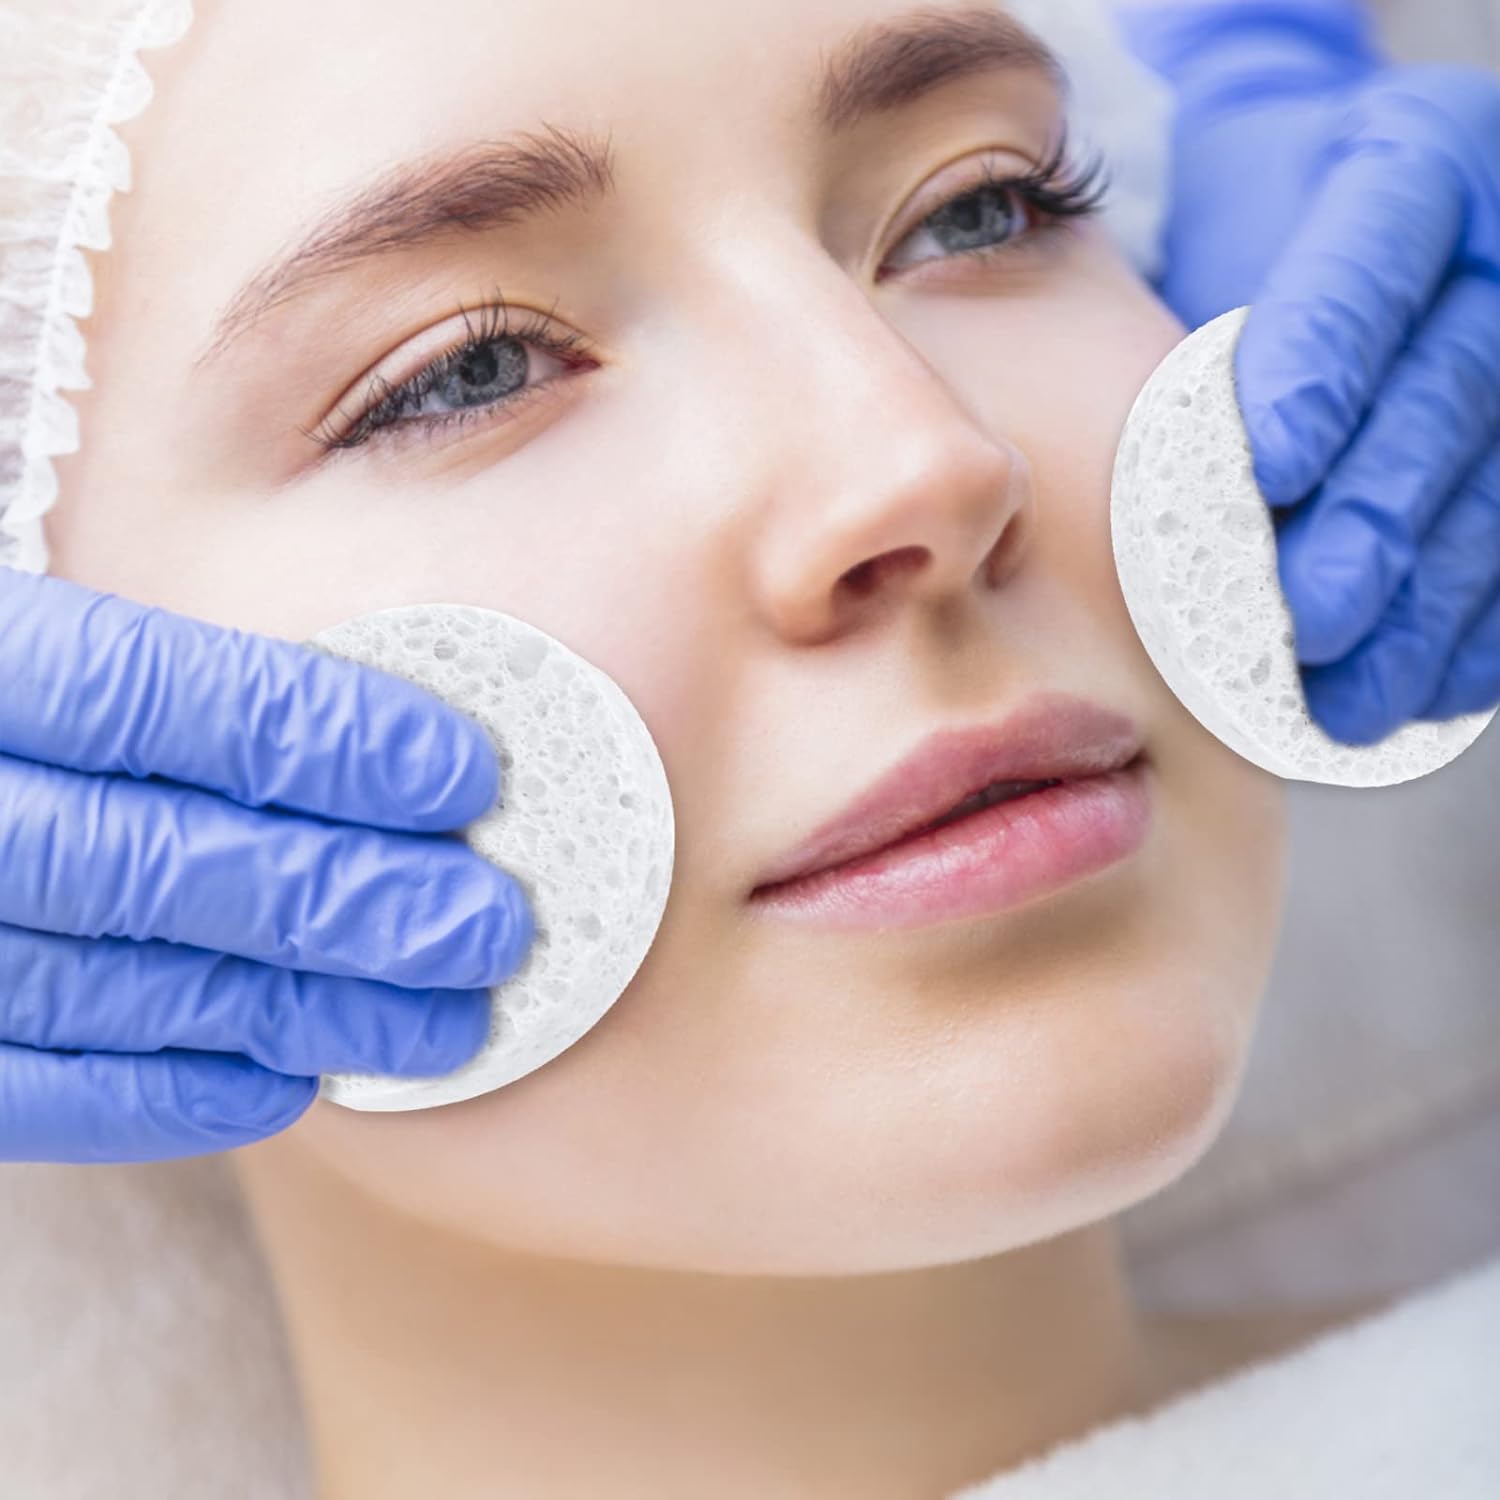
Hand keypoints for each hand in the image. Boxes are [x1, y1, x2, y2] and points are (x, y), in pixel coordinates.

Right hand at [0, 568, 533, 1162]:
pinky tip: (292, 1079)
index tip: (463, 773)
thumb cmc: (40, 690)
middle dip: (337, 895)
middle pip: (143, 857)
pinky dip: (168, 1090)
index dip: (314, 737)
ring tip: (444, 1020)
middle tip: (486, 925)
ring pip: (106, 983)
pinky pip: (31, 1087)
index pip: (141, 694)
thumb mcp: (74, 605)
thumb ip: (193, 620)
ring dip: (294, 1007)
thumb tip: (408, 646)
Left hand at [1132, 6, 1499, 744]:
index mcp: (1417, 159)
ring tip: (1356, 695)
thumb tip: (1158, 492)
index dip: (1326, 371)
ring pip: (1498, 480)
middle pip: (1450, 389)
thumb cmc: (1228, 239)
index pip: (1368, 267)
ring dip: (1429, 602)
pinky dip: (1472, 624)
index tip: (1268, 472)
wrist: (1310, 217)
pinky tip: (1422, 689)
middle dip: (1378, 517)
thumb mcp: (1205, 240)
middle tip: (1314, 618)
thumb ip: (1192, 333)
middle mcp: (1492, 245)